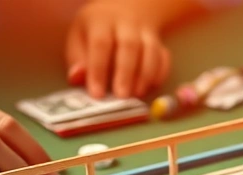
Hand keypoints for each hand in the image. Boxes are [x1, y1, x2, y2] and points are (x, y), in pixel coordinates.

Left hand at [65, 0, 196, 98]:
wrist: (126, 9)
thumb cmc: (96, 31)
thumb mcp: (79, 38)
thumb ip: (78, 60)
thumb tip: (77, 77)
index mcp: (101, 21)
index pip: (100, 43)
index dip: (99, 69)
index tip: (97, 93)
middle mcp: (126, 23)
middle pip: (129, 46)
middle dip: (125, 73)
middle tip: (122, 97)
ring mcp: (146, 32)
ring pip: (150, 50)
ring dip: (145, 75)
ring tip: (137, 94)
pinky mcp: (160, 43)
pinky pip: (164, 58)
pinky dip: (160, 73)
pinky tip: (151, 87)